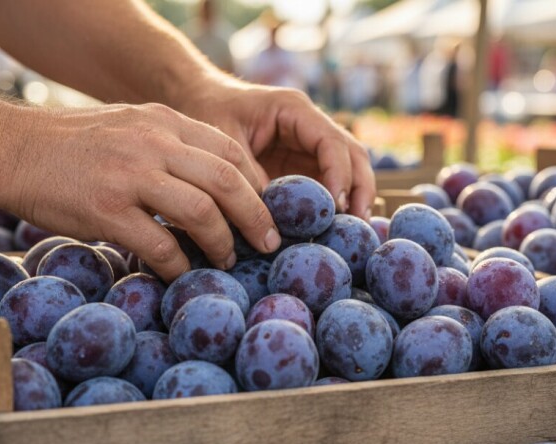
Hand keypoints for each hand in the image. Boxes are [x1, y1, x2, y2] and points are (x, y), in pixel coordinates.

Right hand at [3, 103, 280, 281]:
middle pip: (228, 181)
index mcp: (163, 121)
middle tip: (269, 242)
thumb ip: (170, 144)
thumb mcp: (129, 125)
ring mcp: (130, 175)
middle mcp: (153, 143)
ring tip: (228, 260)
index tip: (267, 210)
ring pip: (203, 213)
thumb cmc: (73, 145)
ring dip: (224, 244)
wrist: (11, 149)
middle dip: (258, 217)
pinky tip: (181, 273)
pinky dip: (179, 265)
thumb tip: (214, 184)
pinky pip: (161, 246)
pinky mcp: (107, 210)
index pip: (230, 151)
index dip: (258, 185)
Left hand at [177, 78, 375, 219]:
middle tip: (357, 224)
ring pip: (347, 170)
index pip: (331, 142)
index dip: (339, 174)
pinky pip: (326, 184)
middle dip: (359, 189)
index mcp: (294, 110)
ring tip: (352, 231)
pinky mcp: (301, 166)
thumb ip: (246, 175)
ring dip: (353, 199)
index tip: (337, 206)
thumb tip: (267, 217)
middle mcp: (310, 127)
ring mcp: (308, 147)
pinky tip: (333, 229)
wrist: (196, 99)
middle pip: (352, 155)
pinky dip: (333, 206)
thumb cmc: (208, 111)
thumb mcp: (223, 141)